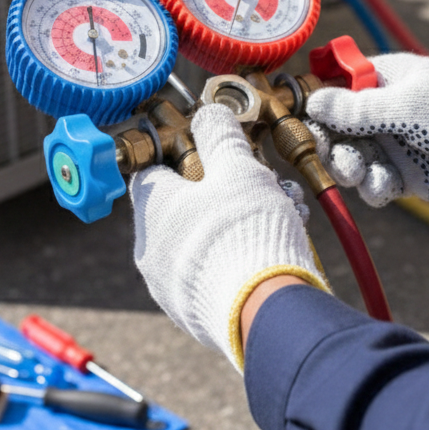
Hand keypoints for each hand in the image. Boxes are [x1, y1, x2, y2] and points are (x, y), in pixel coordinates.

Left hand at [129, 104, 326, 370]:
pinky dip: (236, 260)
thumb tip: (211, 115)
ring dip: (236, 226)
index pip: (153, 170)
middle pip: (183, 207)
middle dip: (223, 193)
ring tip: (278, 217)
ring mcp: (169, 287)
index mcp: (151, 208)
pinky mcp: (194, 314)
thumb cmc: (244, 233)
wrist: (264, 311)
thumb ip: (221, 136)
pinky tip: (270, 252)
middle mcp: (150, 250)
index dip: (186, 155)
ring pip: (201, 242)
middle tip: (259, 187)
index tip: (214, 154)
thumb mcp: (238, 168)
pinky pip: (212, 275)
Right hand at [305, 54, 428, 207]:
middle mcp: (384, 112)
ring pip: (352, 160)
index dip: (315, 104)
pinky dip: (375, 187)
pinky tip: (386, 185)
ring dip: (350, 167)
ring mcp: (395, 145)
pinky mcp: (407, 177)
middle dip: (330, 144)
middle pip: (336, 130)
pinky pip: (376, 184)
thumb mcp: (404, 104)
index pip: (334, 88)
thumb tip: (314, 102)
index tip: (303, 121)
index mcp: (382, 80)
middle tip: (331, 154)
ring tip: (361, 172)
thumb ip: (356, 108)